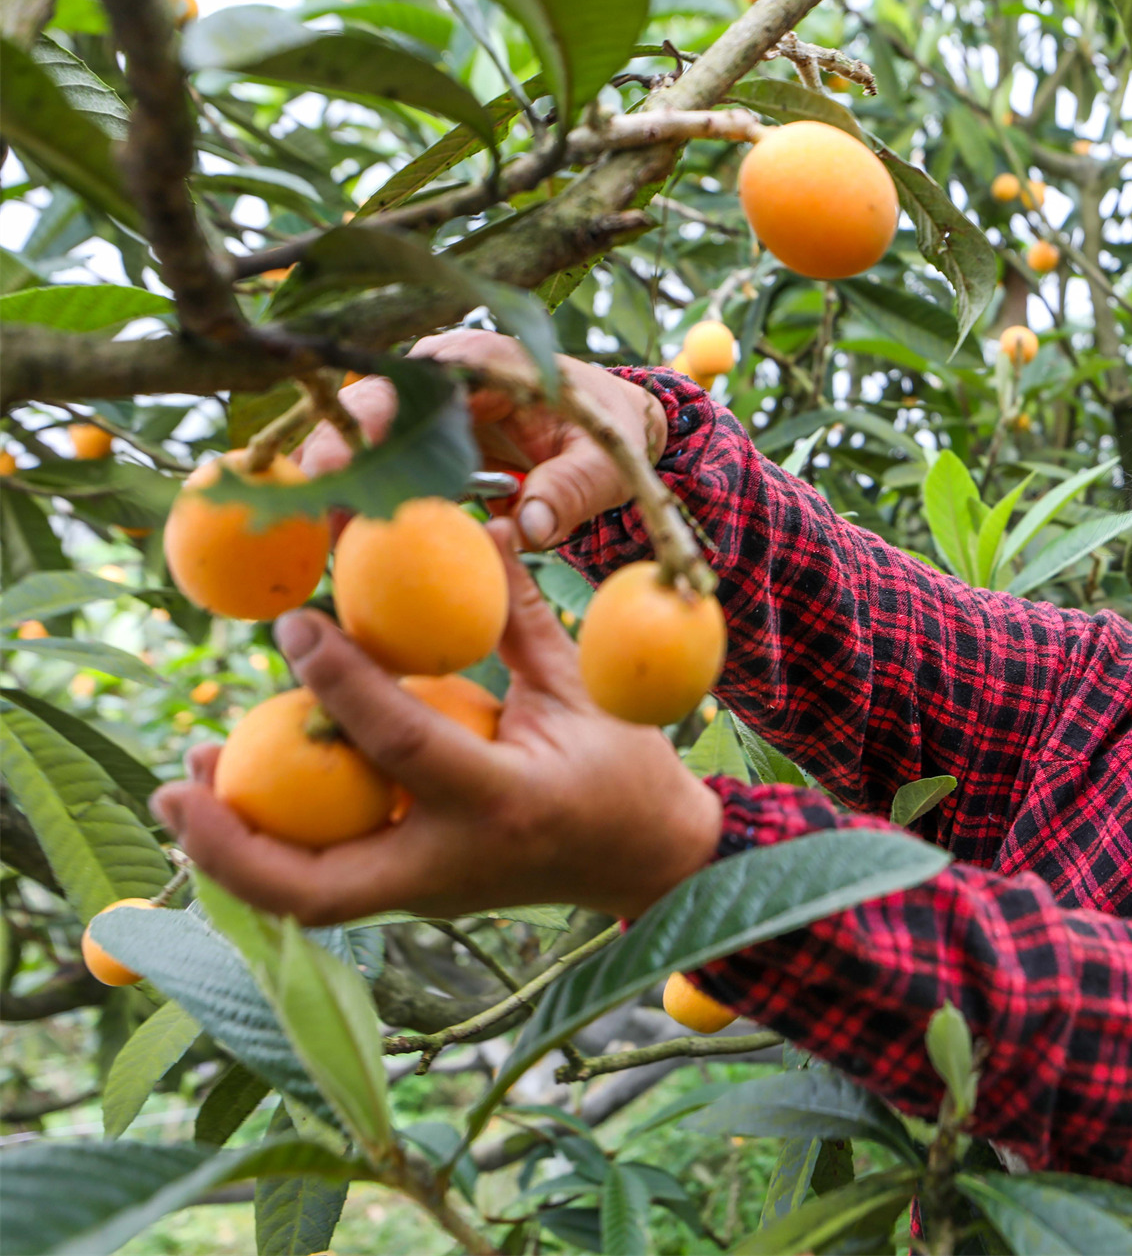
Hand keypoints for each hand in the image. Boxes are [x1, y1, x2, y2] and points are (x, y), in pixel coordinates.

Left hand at [152, 519, 721, 924]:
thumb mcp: (578, 687)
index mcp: (501, 800)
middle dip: (230, 842)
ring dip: (232, 850)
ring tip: (187, 785)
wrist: (653, 863)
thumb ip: (519, 616)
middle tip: (180, 776)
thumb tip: (483, 528)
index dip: (338, 682)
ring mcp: (431, 893)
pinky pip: (327, 882)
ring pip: (305, 900)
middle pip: (313, 886)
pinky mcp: (418, 897)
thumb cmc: (626, 768)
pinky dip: (274, 845)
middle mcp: (453, 863)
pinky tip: (241, 795)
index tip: (293, 624)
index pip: (398, 745)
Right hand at [299, 331, 668, 550]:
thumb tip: (528, 531)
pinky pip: (372, 466)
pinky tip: (343, 545)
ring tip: (317, 547)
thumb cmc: (608, 432)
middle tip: (304, 532)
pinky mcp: (416, 437)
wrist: (609, 419)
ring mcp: (419, 404)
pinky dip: (357, 501)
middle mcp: (432, 374)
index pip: (396, 391)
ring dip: (333, 492)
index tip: (320, 482)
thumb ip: (571, 490)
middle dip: (321, 470)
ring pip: (352, 443)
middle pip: (353, 416)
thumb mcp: (604, 461)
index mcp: (475, 363)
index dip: (348, 434)